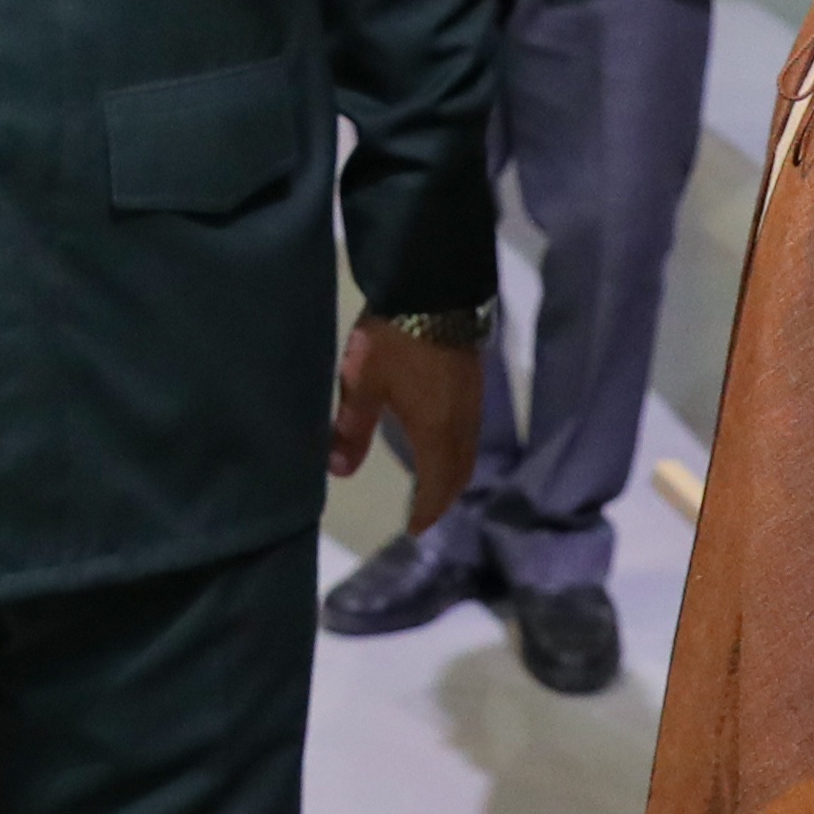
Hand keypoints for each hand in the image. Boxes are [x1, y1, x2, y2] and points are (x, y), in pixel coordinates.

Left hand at [331, 321, 484, 538]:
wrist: (433, 285)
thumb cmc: (394, 339)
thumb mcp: (362, 384)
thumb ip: (351, 429)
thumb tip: (339, 472)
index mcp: (437, 430)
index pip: (438, 484)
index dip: (428, 510)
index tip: (416, 529)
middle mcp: (463, 422)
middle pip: (461, 471)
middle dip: (445, 496)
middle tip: (426, 512)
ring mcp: (473, 400)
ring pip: (469, 450)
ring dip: (453, 473)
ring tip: (432, 483)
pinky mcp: (474, 379)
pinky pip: (471, 430)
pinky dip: (457, 448)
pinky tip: (440, 440)